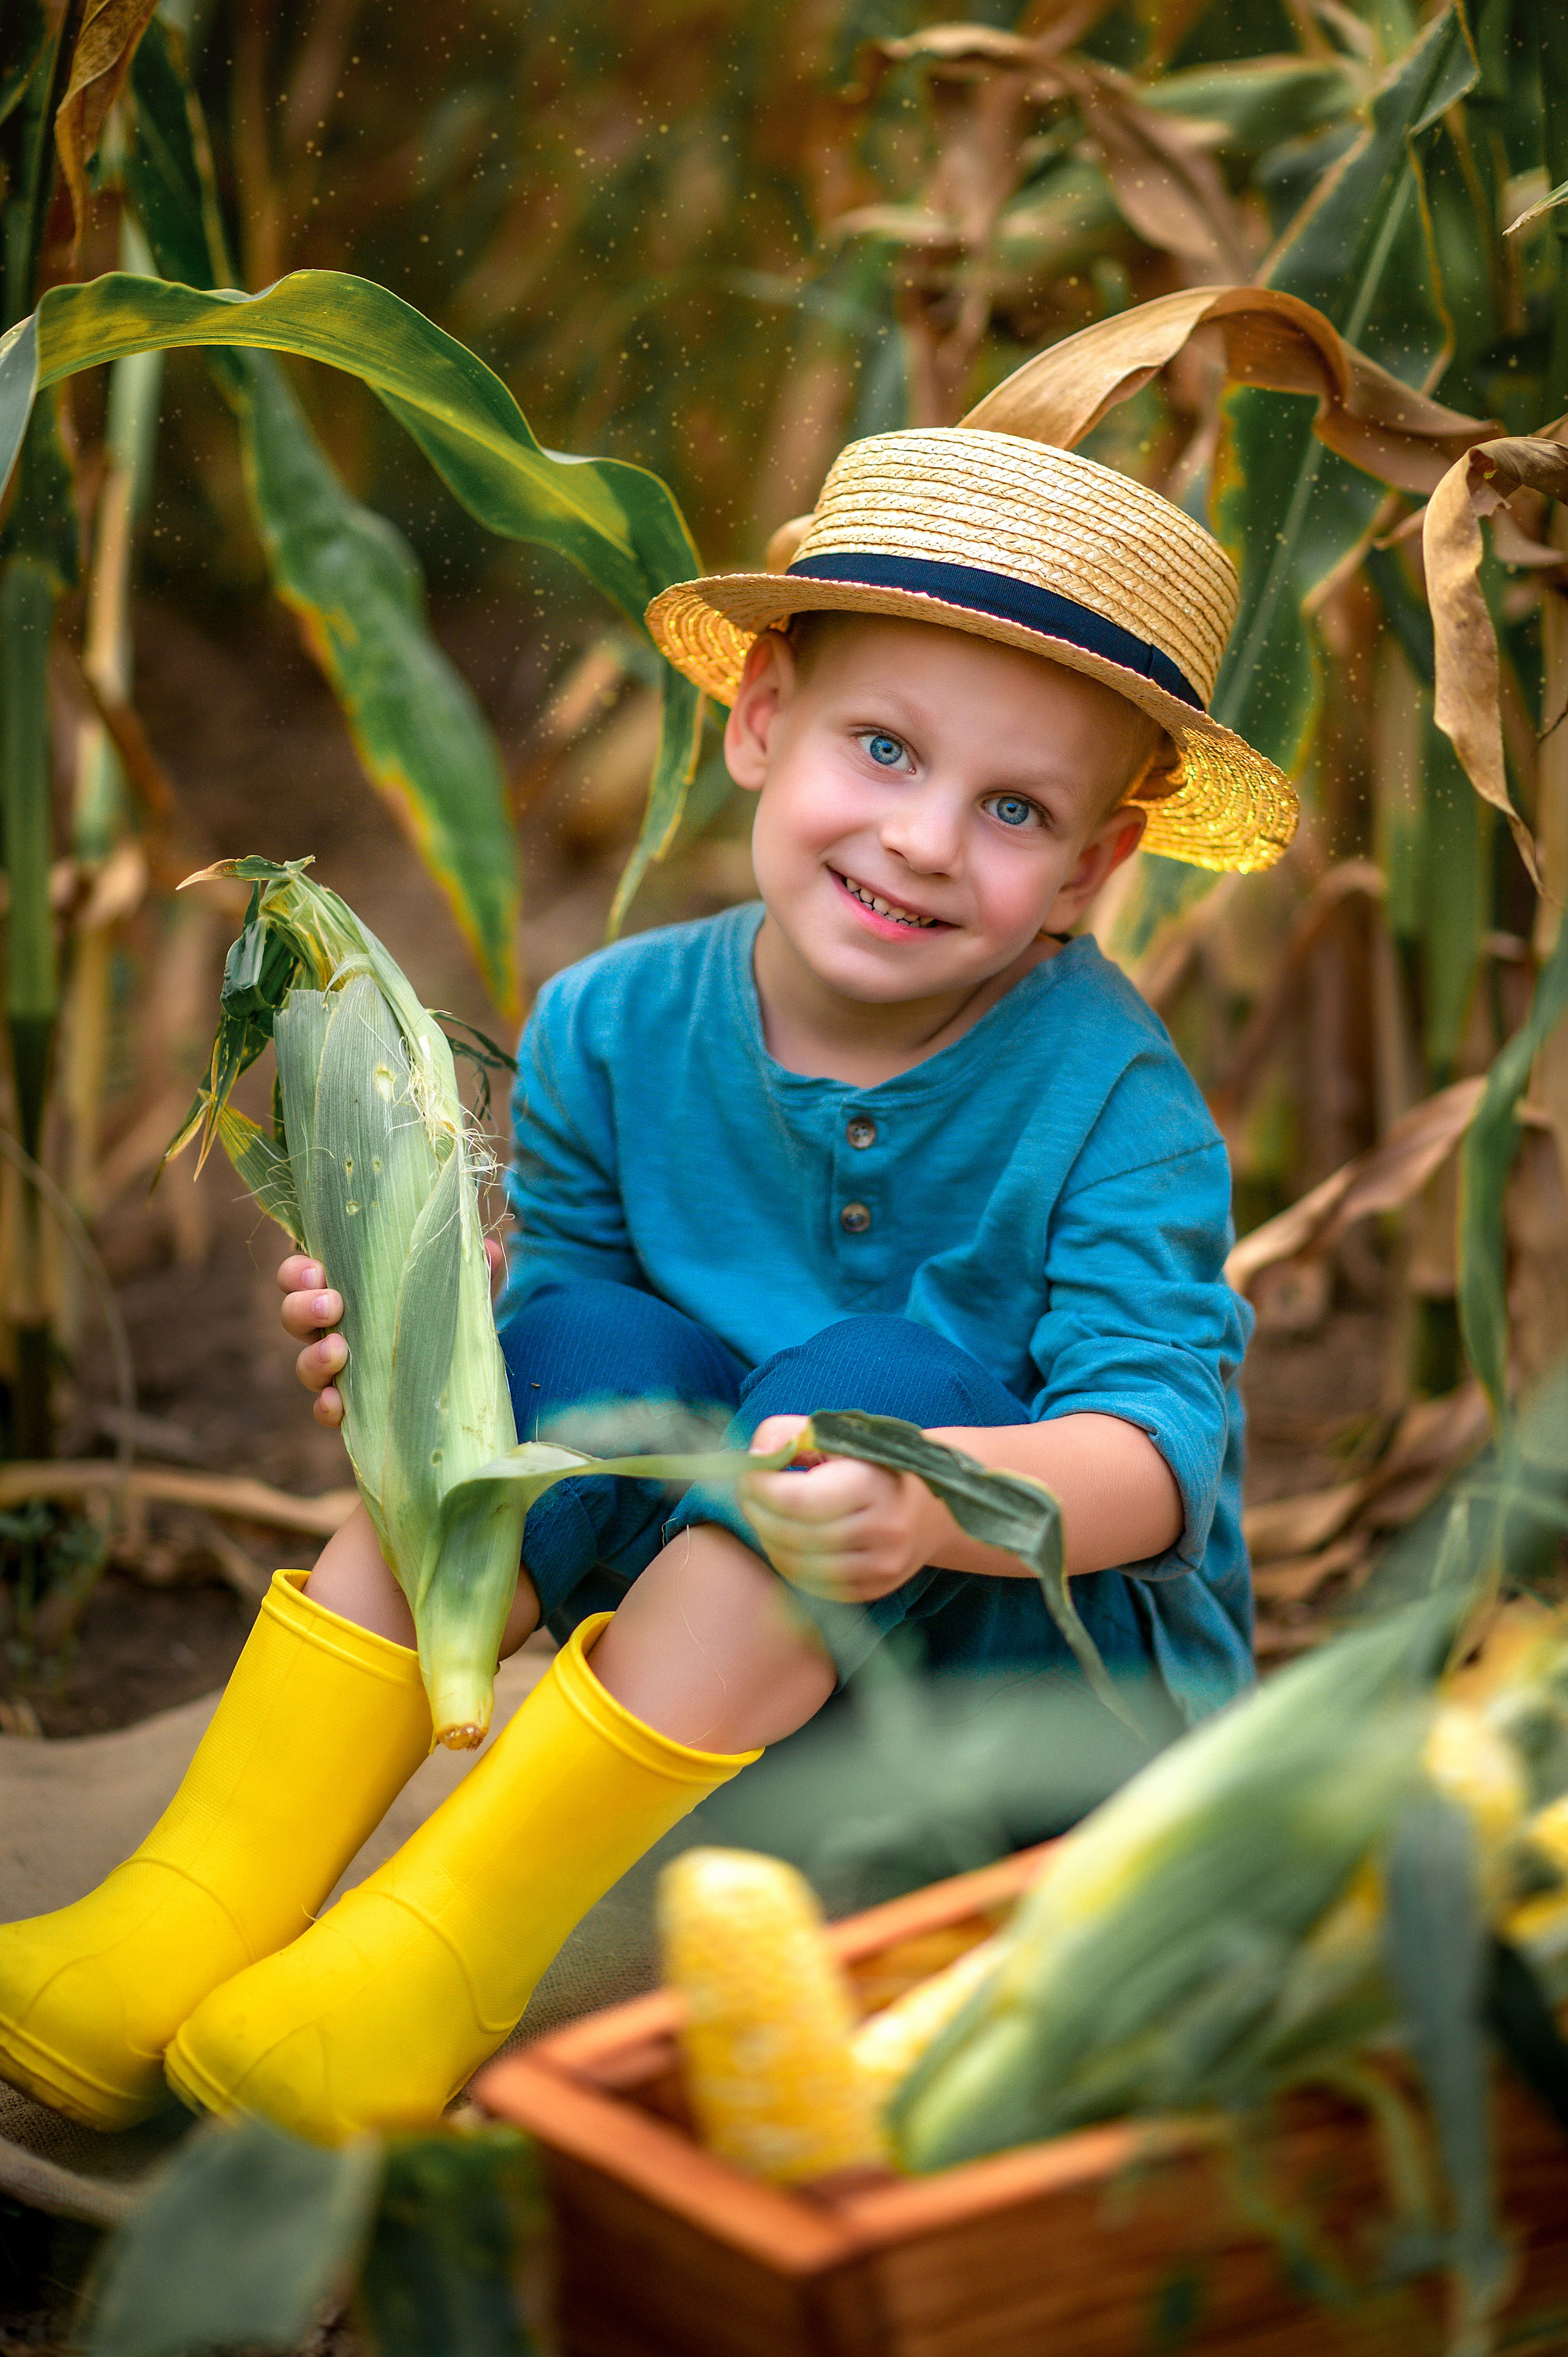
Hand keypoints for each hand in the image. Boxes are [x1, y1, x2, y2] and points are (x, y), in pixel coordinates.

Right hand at [278, 1239, 505, 1430]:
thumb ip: (472, 1269)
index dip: (299, 1270)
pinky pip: (324, 1410)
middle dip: (302, 1306)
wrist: (468, 1379)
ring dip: (314, 1356)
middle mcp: (335, 1327)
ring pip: (304, 1362)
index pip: (303, 1274)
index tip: (319, 1269)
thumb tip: (491, 1249)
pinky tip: (338, 1403)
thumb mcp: (463, 1291)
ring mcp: (339, 1369)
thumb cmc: (450, 1319)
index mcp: (351, 1290)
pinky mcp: (351, 1408)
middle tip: (332, 1304)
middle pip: (292, 1313)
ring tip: (338, 1350)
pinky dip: (326, 1406)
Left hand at [737, 1415, 944, 1602]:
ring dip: (768, 1538)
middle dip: (757, 1511)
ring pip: (797, 1565)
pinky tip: (787, 1538)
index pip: (798, 1500)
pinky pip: (812, 1585)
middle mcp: (883, 1530)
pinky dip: (789, 1561)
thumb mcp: (837, 1433)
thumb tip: (753, 1458)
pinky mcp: (875, 1590)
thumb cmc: (872, 1462)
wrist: (929, 1505)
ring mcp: (881, 1566)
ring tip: (765, 1514)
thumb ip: (789, 1433)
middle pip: (793, 1534)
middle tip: (747, 1493)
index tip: (748, 1474)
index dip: (760, 1488)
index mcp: (873, 1484)